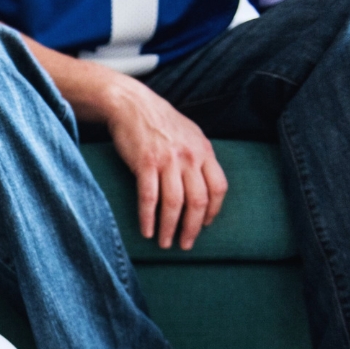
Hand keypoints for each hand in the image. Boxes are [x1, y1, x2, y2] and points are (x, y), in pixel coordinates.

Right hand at [104, 77, 227, 249]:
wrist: (131, 104)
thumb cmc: (158, 121)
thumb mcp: (188, 134)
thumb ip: (197, 157)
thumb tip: (201, 183)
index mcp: (204, 150)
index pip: (218, 188)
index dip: (213, 211)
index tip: (205, 225)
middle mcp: (189, 157)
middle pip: (198, 201)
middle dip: (193, 228)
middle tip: (186, 244)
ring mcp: (167, 160)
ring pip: (174, 203)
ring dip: (170, 228)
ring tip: (165, 243)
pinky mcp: (145, 164)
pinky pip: (149, 198)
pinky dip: (148, 218)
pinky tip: (147, 231)